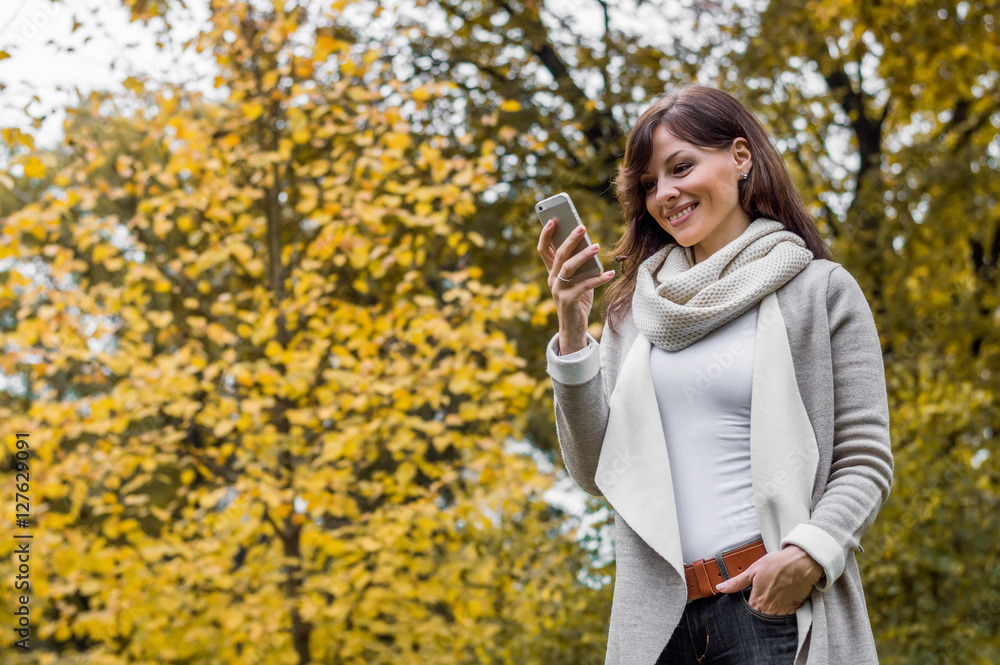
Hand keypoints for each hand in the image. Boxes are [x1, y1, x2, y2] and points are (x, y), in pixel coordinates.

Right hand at [536, 217, 614, 354]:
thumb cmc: (578, 300)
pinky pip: (584, 286)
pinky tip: (610, 274)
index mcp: (552, 272)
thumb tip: (591, 246)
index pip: (543, 250)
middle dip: (570, 239)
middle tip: (582, 227)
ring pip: (568, 267)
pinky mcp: (568, 301)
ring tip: (596, 246)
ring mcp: (558, 290)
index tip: (553, 219)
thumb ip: (580, 266)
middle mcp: (552, 279)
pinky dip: (598, 279)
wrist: (573, 328)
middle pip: (558, 254)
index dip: (546, 234)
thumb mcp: (578, 280)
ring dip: (583, 255)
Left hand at [714, 545, 823, 615]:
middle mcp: (770, 609)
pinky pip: (785, 616)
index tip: (745, 606)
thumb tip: (720, 588)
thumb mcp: (753, 570)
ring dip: (769, 614)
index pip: (748, 613)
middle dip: (757, 614)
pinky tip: (779, 603)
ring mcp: (784, 610)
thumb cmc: (777, 563)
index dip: (745, 610)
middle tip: (757, 604)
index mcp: (758, 600)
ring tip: (768, 604)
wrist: (802, 562)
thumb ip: (737, 582)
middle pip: (760, 617)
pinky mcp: (795, 608)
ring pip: (772, 619)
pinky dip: (781, 612)